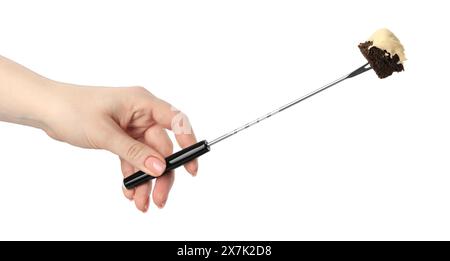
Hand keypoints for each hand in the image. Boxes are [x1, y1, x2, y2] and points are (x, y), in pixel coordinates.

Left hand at [42, 84, 197, 211]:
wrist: (46, 110)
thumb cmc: (72, 109)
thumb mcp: (105, 133)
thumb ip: (134, 152)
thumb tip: (159, 168)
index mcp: (142, 103)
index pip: (176, 121)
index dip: (188, 142)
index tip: (191, 166)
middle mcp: (141, 115)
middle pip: (162, 148)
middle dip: (162, 174)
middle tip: (160, 196)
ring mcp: (132, 128)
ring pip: (149, 158)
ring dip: (146, 181)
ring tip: (143, 202)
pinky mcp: (123, 139)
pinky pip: (134, 161)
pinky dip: (132, 177)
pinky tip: (130, 192)